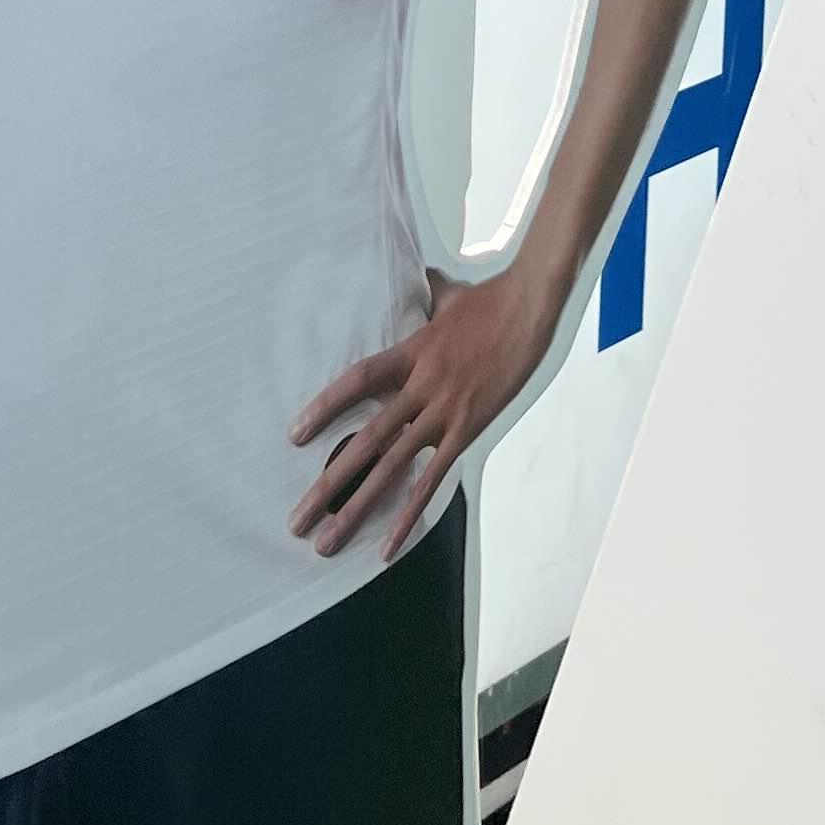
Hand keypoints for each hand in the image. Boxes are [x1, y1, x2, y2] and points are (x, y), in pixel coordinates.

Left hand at [292, 263, 557, 562]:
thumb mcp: (446, 295)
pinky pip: (432, 480)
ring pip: (391, 469)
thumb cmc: (490, 299)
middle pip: (365, 441)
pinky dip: (408, 514)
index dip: (324, 408)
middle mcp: (420, 388)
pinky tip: (387, 546)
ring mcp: (443, 413)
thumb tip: (418, 279)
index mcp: (409, 354)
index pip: (356, 382)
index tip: (294, 437)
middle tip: (296, 520)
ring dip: (356, 508)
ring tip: (327, 541)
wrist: (531, 307)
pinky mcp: (467, 431)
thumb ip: (425, 295)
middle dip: (328, 484)